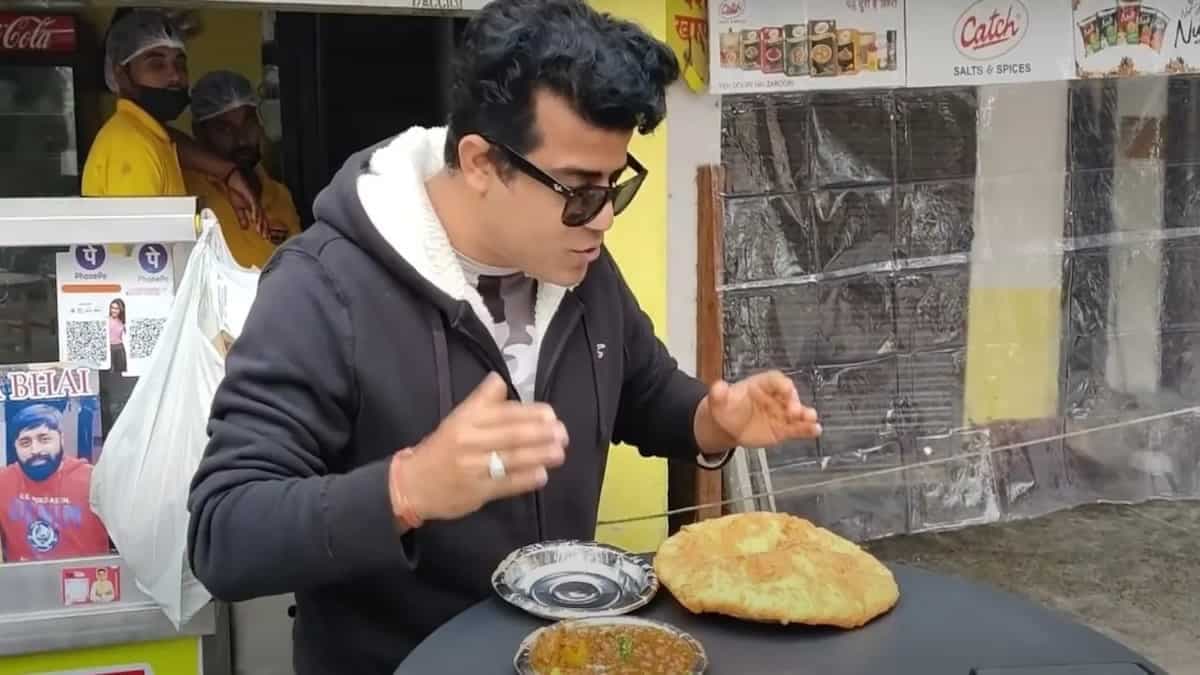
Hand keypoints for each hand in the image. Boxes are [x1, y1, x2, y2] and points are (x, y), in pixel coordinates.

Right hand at [224, 170, 266, 235]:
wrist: (231, 178)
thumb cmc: (235, 190)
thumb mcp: (238, 207)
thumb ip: (242, 218)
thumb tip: (245, 228)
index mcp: (254, 207)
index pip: (261, 220)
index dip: (264, 228)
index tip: (265, 238)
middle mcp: (256, 204)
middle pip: (263, 218)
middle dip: (265, 228)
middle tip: (267, 238)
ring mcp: (254, 200)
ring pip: (260, 213)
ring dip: (261, 223)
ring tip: (262, 232)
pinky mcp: (251, 195)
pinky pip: (254, 206)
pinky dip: (255, 213)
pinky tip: (255, 220)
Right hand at [389, 372, 567, 522]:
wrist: (412, 484)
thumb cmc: (441, 448)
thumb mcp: (457, 418)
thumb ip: (482, 401)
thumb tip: (500, 380)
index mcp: (466, 420)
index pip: (503, 414)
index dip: (529, 413)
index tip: (551, 414)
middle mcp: (469, 442)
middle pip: (510, 436)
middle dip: (540, 434)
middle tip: (562, 433)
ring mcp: (473, 468)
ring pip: (510, 459)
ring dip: (538, 455)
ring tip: (559, 452)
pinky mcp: (476, 492)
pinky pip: (505, 484)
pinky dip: (525, 480)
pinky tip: (541, 476)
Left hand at [695, 370, 820, 451]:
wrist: (726, 425)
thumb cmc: (726, 407)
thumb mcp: (718, 400)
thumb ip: (719, 394)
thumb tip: (717, 387)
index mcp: (760, 384)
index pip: (775, 380)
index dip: (781, 384)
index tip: (787, 389)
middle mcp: (774, 397)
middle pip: (789, 396)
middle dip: (794, 402)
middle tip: (794, 410)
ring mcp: (780, 413)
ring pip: (797, 412)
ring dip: (805, 415)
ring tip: (811, 419)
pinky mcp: (783, 429)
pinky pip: (797, 428)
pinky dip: (807, 429)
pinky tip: (815, 431)